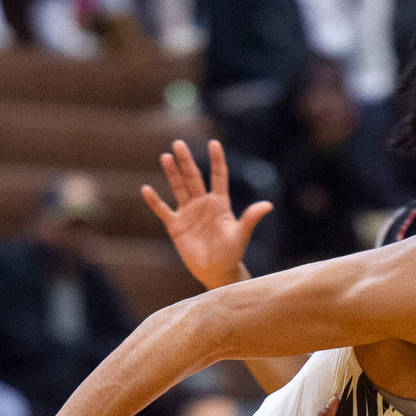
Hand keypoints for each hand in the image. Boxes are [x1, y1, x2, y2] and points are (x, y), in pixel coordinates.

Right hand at [141, 139, 272, 291]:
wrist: (217, 272)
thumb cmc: (232, 253)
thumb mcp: (241, 234)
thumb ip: (250, 218)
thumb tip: (268, 205)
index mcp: (220, 203)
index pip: (218, 176)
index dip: (216, 160)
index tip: (213, 143)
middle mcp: (203, 204)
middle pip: (193, 178)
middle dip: (186, 161)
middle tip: (178, 143)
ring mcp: (188, 214)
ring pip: (178, 189)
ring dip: (172, 174)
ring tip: (166, 157)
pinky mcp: (176, 226)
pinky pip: (163, 211)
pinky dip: (155, 201)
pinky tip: (146, 189)